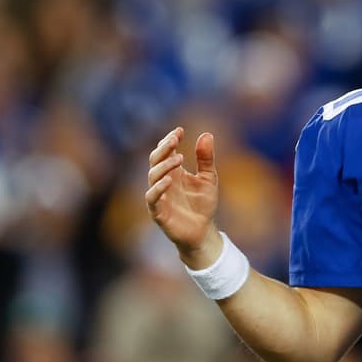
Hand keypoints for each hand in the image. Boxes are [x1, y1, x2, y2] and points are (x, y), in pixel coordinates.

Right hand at [145, 127, 219, 260]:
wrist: (203, 231)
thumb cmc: (203, 204)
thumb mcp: (209, 178)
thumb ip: (205, 159)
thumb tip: (206, 134)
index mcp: (173, 171)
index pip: (165, 151)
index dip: (170, 140)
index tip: (180, 130)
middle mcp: (163, 181)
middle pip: (155, 160)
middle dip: (164, 148)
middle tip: (175, 139)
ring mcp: (159, 196)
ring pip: (152, 176)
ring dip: (164, 166)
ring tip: (179, 158)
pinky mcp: (158, 212)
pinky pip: (152, 198)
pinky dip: (158, 188)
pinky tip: (169, 180)